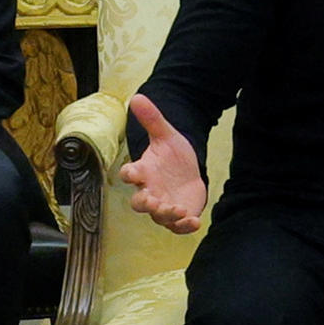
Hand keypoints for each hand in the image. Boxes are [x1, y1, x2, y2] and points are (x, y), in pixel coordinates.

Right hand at [119, 95, 208, 232]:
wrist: (189, 171)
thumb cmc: (172, 155)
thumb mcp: (166, 135)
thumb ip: (152, 119)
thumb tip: (137, 97)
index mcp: (144, 171)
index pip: (129, 174)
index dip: (129, 175)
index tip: (133, 173)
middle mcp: (150, 191)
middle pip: (139, 203)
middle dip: (145, 204)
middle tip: (154, 202)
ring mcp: (164, 205)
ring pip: (159, 217)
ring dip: (167, 215)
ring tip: (178, 209)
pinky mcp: (179, 216)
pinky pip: (177, 227)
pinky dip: (184, 226)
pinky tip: (194, 221)